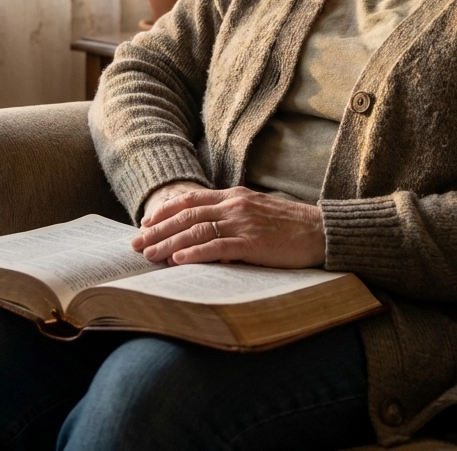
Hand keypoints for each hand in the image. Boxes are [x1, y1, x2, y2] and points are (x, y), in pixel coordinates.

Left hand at [131, 185, 326, 268]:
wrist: (321, 232)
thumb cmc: (290, 226)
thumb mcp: (257, 212)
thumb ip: (232, 216)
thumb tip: (206, 230)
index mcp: (235, 196)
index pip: (192, 200)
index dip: (166, 211)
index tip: (145, 222)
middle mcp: (234, 205)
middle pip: (187, 215)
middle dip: (158, 229)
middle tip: (136, 243)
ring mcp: (243, 223)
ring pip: (196, 231)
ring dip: (169, 243)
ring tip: (149, 254)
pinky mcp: (252, 242)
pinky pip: (217, 246)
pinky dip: (195, 253)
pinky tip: (178, 260)